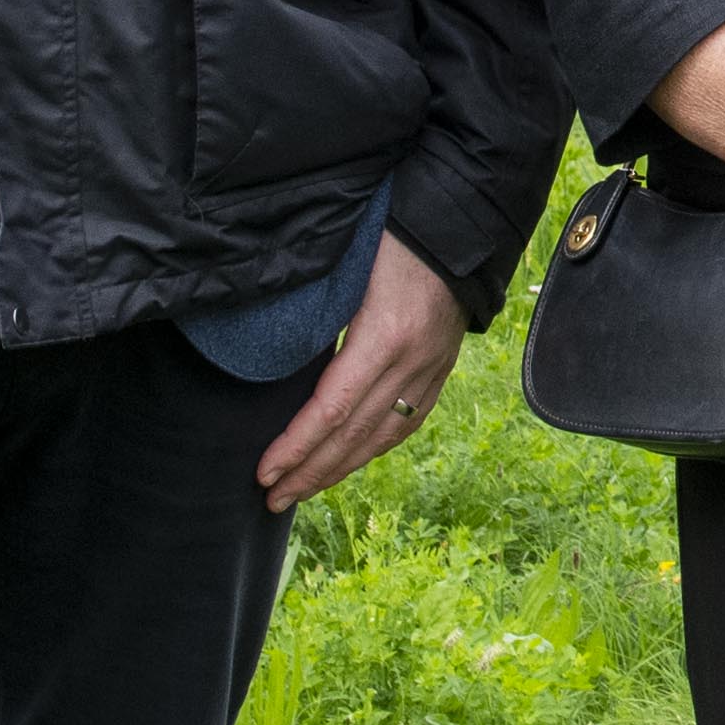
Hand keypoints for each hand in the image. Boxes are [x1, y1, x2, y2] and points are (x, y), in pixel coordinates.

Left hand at [254, 235, 464, 514]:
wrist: (460, 224)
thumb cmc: (393, 233)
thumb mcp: (347, 267)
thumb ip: (314, 312)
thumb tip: (271, 356)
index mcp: (385, 336)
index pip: (332, 409)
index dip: (296, 446)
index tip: (264, 472)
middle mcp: (412, 363)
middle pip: (354, 435)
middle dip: (310, 472)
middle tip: (272, 499)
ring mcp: (432, 369)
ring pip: (382, 437)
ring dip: (340, 469)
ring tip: (304, 490)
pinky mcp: (441, 368)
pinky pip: (407, 422)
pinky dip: (374, 448)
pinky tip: (352, 461)